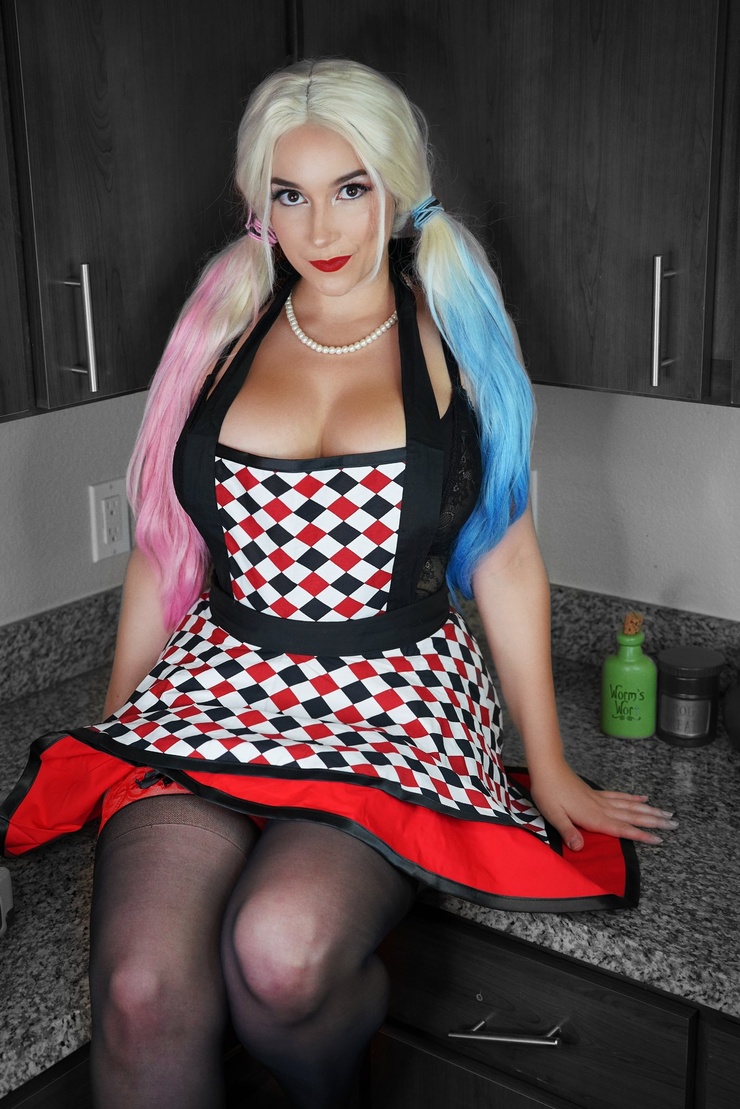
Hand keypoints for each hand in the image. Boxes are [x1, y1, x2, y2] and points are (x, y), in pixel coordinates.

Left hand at [528, 758, 676, 851]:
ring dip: (649, 811)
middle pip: (632, 817)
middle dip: (654, 821)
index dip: (640, 835)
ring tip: (667, 813)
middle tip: (675, 824)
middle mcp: (601, 808)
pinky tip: (644, 798)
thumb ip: (568, 831)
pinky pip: (619, 796)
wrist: (547, 767)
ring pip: (630, 806)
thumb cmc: (548, 792)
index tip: (660, 839)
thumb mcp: (553, 815)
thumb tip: (579, 848)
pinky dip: (632, 798)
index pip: (621, 829)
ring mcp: (600, 799)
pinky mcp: (596, 793)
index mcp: (593, 817)